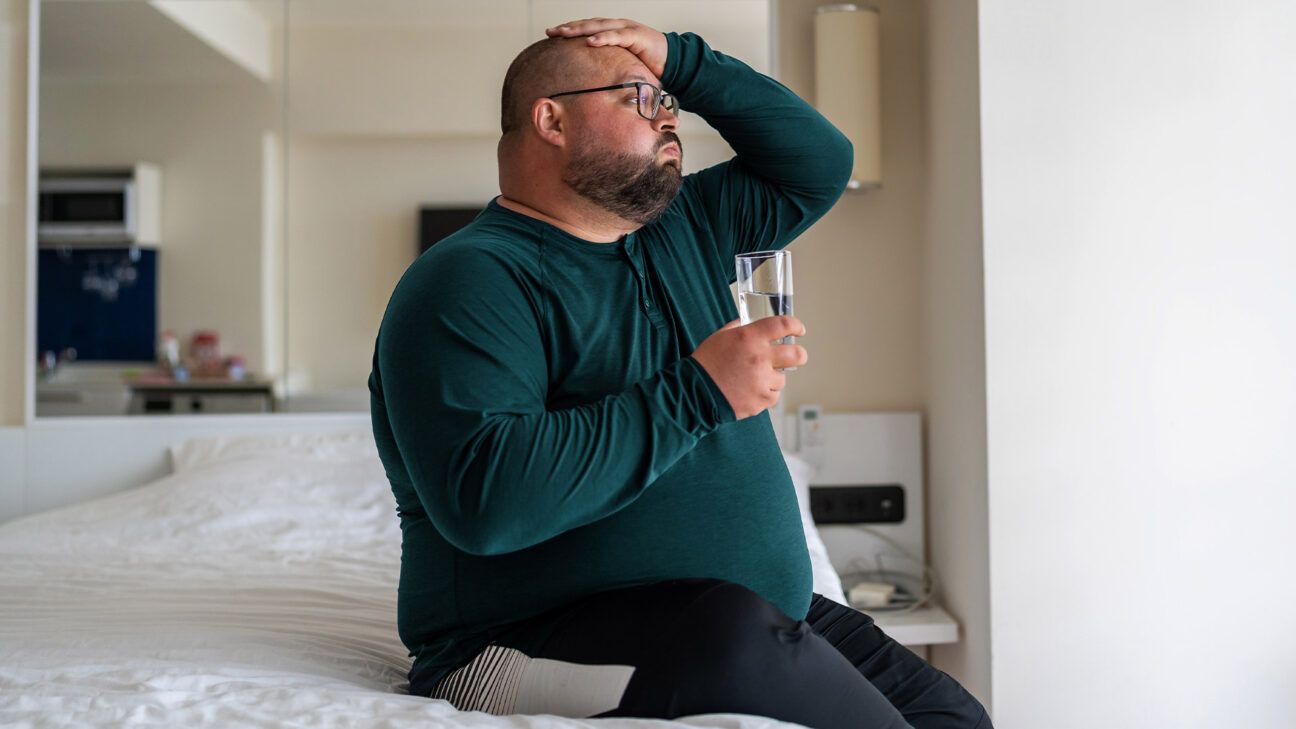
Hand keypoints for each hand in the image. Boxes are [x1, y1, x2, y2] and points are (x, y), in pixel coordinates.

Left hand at [545, 18, 667, 79]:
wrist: (673, 63)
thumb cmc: (647, 65)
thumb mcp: (622, 66)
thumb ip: (607, 69)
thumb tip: (590, 84)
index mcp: (612, 33)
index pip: (587, 29)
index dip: (569, 31)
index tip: (551, 36)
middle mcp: (617, 27)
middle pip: (588, 24)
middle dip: (569, 28)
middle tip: (551, 32)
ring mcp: (627, 29)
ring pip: (600, 26)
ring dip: (581, 29)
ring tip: (564, 33)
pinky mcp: (637, 36)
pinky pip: (618, 36)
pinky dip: (604, 38)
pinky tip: (590, 42)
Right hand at [691, 317, 807, 419]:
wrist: (695, 393)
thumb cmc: (705, 364)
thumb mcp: (719, 337)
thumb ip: (739, 329)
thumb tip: (749, 324)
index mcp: (749, 337)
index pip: (782, 325)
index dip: (795, 325)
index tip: (798, 329)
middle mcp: (759, 358)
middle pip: (797, 354)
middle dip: (799, 354)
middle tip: (796, 356)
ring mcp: (762, 380)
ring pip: (782, 378)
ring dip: (773, 378)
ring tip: (753, 379)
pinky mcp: (761, 400)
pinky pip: (773, 395)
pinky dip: (765, 393)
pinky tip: (750, 391)